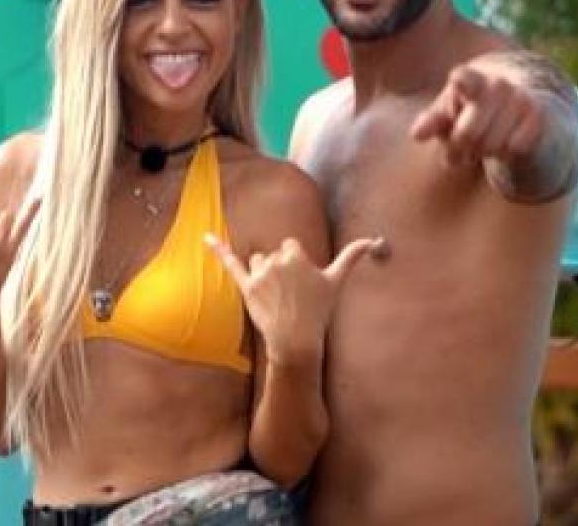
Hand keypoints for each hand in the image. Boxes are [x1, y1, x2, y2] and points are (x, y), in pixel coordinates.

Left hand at [205, 233, 382, 365]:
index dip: (295, 265)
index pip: (290, 246)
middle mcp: (276, 261)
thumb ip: (351, 256)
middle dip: (279, 271)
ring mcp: (260, 274)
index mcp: (296, 255)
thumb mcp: (336, 282)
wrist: (296, 340)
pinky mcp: (246, 287)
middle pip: (273, 255)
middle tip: (290, 296)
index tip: (300, 283)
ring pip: (257, 262)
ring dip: (263, 274)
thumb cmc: (319, 312)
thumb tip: (372, 240)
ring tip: (275, 297)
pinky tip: (205, 238)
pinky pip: (230, 264)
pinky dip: (217, 249)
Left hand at [410, 65, 545, 167]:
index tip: (457, 82)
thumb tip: (416, 134)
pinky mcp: (538, 116)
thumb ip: (432, 122)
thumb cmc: (471, 115)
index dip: (461, 83)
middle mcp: (496, 84)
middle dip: (459, 149)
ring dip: (482, 154)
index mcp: (469, 79)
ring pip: (491, 145)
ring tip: (481, 147)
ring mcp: (519, 98)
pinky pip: (514, 149)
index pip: (465, 79)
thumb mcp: (449, 117)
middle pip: (467, 134)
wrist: (517, 114)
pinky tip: (504, 146)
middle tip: (460, 150)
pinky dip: (505, 156)